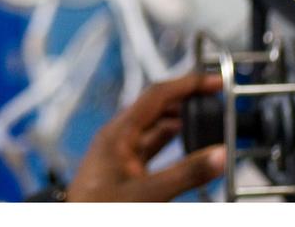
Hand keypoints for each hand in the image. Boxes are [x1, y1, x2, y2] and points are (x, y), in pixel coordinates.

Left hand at [66, 73, 225, 201]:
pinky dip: (170, 142)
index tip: (213, 81)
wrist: (75, 225)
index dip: (187, 84)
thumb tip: (219, 155)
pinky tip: (184, 145)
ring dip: (178, 120)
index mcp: (117, 133)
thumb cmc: (97, 209)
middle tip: (212, 98)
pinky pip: (150, 147)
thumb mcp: (147, 192)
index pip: (156, 95)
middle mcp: (117, 138)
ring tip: (204, 117)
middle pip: (155, 108)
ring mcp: (119, 154)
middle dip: (184, 100)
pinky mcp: (123, 171)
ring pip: (153, 127)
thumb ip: (185, 173)